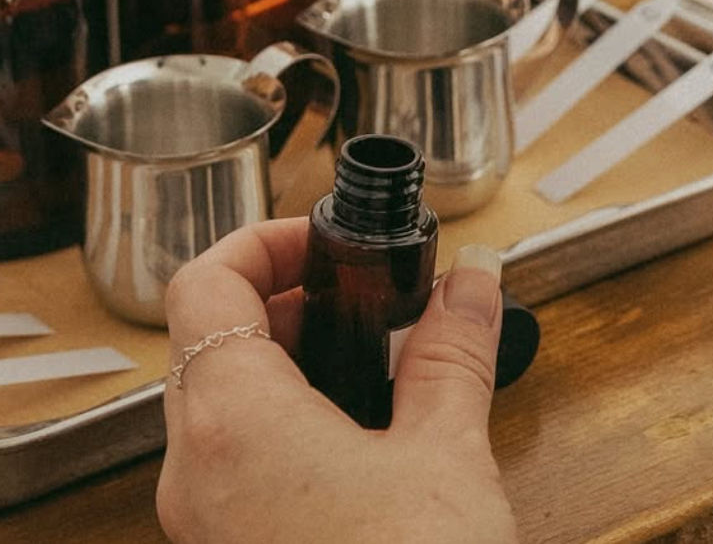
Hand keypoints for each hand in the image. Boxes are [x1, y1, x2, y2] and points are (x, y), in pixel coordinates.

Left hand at [157, 221, 516, 543]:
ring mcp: (203, 521)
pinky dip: (282, 415)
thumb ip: (455, 352)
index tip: (326, 242)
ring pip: (214, 398)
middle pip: (204, 336)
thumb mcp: (447, 455)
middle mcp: (196, 472)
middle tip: (357, 293)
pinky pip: (230, 456)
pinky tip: (359, 430)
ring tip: (367, 356)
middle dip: (284, 296)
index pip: (204, 283)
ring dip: (284, 356)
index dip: (265, 240)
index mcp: (234, 424)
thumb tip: (473, 283)